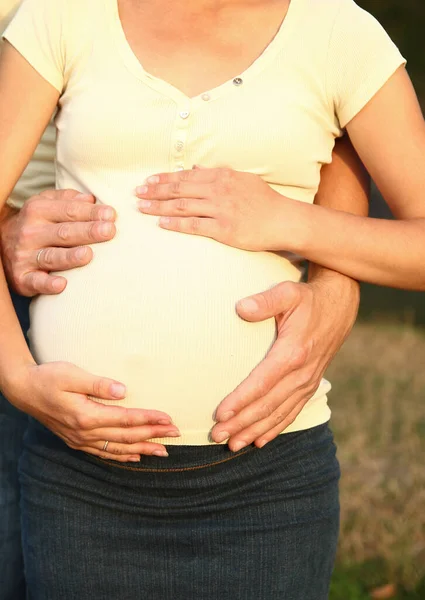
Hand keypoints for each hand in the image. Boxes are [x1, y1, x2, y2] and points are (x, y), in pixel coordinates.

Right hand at [0, 189, 115, 296]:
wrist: (0, 242)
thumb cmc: (36, 222)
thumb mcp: (47, 203)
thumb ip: (68, 199)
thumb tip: (91, 199)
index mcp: (38, 210)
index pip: (69, 211)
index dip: (91, 213)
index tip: (111, 215)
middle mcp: (31, 232)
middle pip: (64, 233)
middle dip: (87, 232)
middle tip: (109, 231)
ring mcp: (25, 256)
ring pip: (51, 257)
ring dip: (70, 257)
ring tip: (88, 255)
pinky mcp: (22, 278)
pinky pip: (36, 282)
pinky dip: (48, 284)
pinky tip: (62, 285)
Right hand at [4, 362, 179, 460]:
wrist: (25, 390)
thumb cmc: (48, 378)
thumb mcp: (71, 374)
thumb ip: (98, 384)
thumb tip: (123, 391)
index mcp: (86, 416)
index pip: (126, 419)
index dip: (149, 419)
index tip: (168, 418)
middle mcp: (85, 432)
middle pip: (127, 436)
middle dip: (153, 435)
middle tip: (176, 433)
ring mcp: (81, 439)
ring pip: (118, 448)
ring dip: (143, 449)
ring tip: (163, 450)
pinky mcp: (77, 440)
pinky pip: (104, 452)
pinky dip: (123, 455)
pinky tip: (136, 456)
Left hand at [136, 167, 292, 250]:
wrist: (283, 220)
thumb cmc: (264, 201)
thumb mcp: (242, 179)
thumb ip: (218, 173)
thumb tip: (196, 167)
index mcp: (222, 176)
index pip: (186, 175)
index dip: (164, 178)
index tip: (148, 180)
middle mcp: (218, 190)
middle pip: (179, 189)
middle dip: (155, 190)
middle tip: (137, 193)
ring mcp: (220, 209)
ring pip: (182, 206)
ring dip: (158, 206)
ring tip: (141, 207)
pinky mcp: (223, 228)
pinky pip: (194, 225)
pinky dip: (175, 223)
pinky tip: (161, 223)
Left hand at [209, 277, 358, 450]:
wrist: (339, 306)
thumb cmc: (308, 298)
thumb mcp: (288, 292)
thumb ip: (265, 301)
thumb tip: (241, 308)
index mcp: (293, 352)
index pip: (262, 383)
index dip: (240, 400)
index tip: (220, 414)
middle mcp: (302, 373)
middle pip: (268, 405)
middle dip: (242, 423)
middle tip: (217, 435)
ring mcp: (308, 382)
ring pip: (279, 414)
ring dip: (255, 431)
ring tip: (233, 445)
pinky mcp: (310, 385)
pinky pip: (292, 413)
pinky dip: (275, 429)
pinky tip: (259, 441)